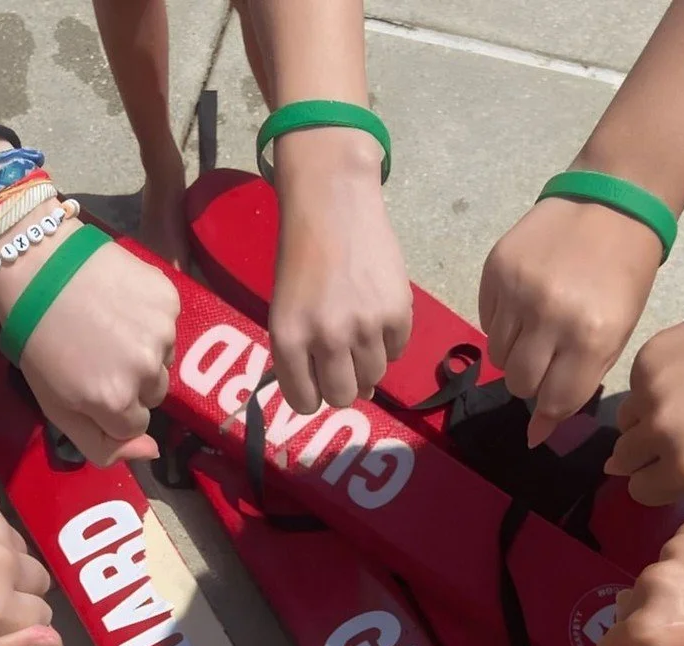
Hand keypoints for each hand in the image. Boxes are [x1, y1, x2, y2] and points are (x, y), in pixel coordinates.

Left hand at [0, 216, 179, 466]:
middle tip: (98, 350)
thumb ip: (102, 444)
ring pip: (164, 358)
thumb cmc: (37, 337)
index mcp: (116, 402)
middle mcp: (147, 371)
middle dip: (132, 380)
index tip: (90, 381)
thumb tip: (153, 453)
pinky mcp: (169, 300)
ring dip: (143, 348)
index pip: (136, 423)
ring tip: (108, 322)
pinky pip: (168, 324)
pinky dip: (149, 318)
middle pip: (154, 393)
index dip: (111, 405)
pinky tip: (120, 301)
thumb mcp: (56, 404)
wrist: (35, 261)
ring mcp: (162, 334)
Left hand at [270, 128, 412, 412]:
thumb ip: (302, 356)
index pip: (305, 402)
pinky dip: (388, 342)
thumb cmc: (302, 259)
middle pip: (343, 397)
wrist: (335, 206)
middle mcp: (327, 339)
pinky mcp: (398, 314)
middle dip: (343, 387)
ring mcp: (366, 327)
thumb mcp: (285, 310)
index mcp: (289, 340)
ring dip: (367, 365)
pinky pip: (397, 352)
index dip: (313, 397)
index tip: (317, 384)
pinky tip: (376, 314)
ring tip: (359, 334)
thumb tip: (339, 393)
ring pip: (374, 379)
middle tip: (343, 365)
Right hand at [478, 197, 660, 446]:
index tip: (549, 407)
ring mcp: (519, 292)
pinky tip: (524, 303)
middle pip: (519, 383)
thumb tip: (535, 437)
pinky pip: (485, 323)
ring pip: (497, 357)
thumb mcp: (615, 335)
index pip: (554, 400)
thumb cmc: (623, 276)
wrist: (611, 202)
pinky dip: (501, 324)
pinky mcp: (495, 270)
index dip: (550, 410)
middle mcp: (551, 317)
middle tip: (546, 359)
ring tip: (536, 327)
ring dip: (514, 353)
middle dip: (531, 381)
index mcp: (592, 337)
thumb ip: (578, 385)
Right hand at [605, 297, 683, 505]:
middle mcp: (659, 433)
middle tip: (668, 435)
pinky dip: (650, 386)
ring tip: (677, 401)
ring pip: (625, 420)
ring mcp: (648, 394)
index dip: (653, 481)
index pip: (640, 490)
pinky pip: (634, 386)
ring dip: (643, 418)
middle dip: (642, 453)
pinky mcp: (645, 360)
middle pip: (623, 459)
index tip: (666, 468)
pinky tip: (682, 374)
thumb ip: (679, 472)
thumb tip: (623, 470)